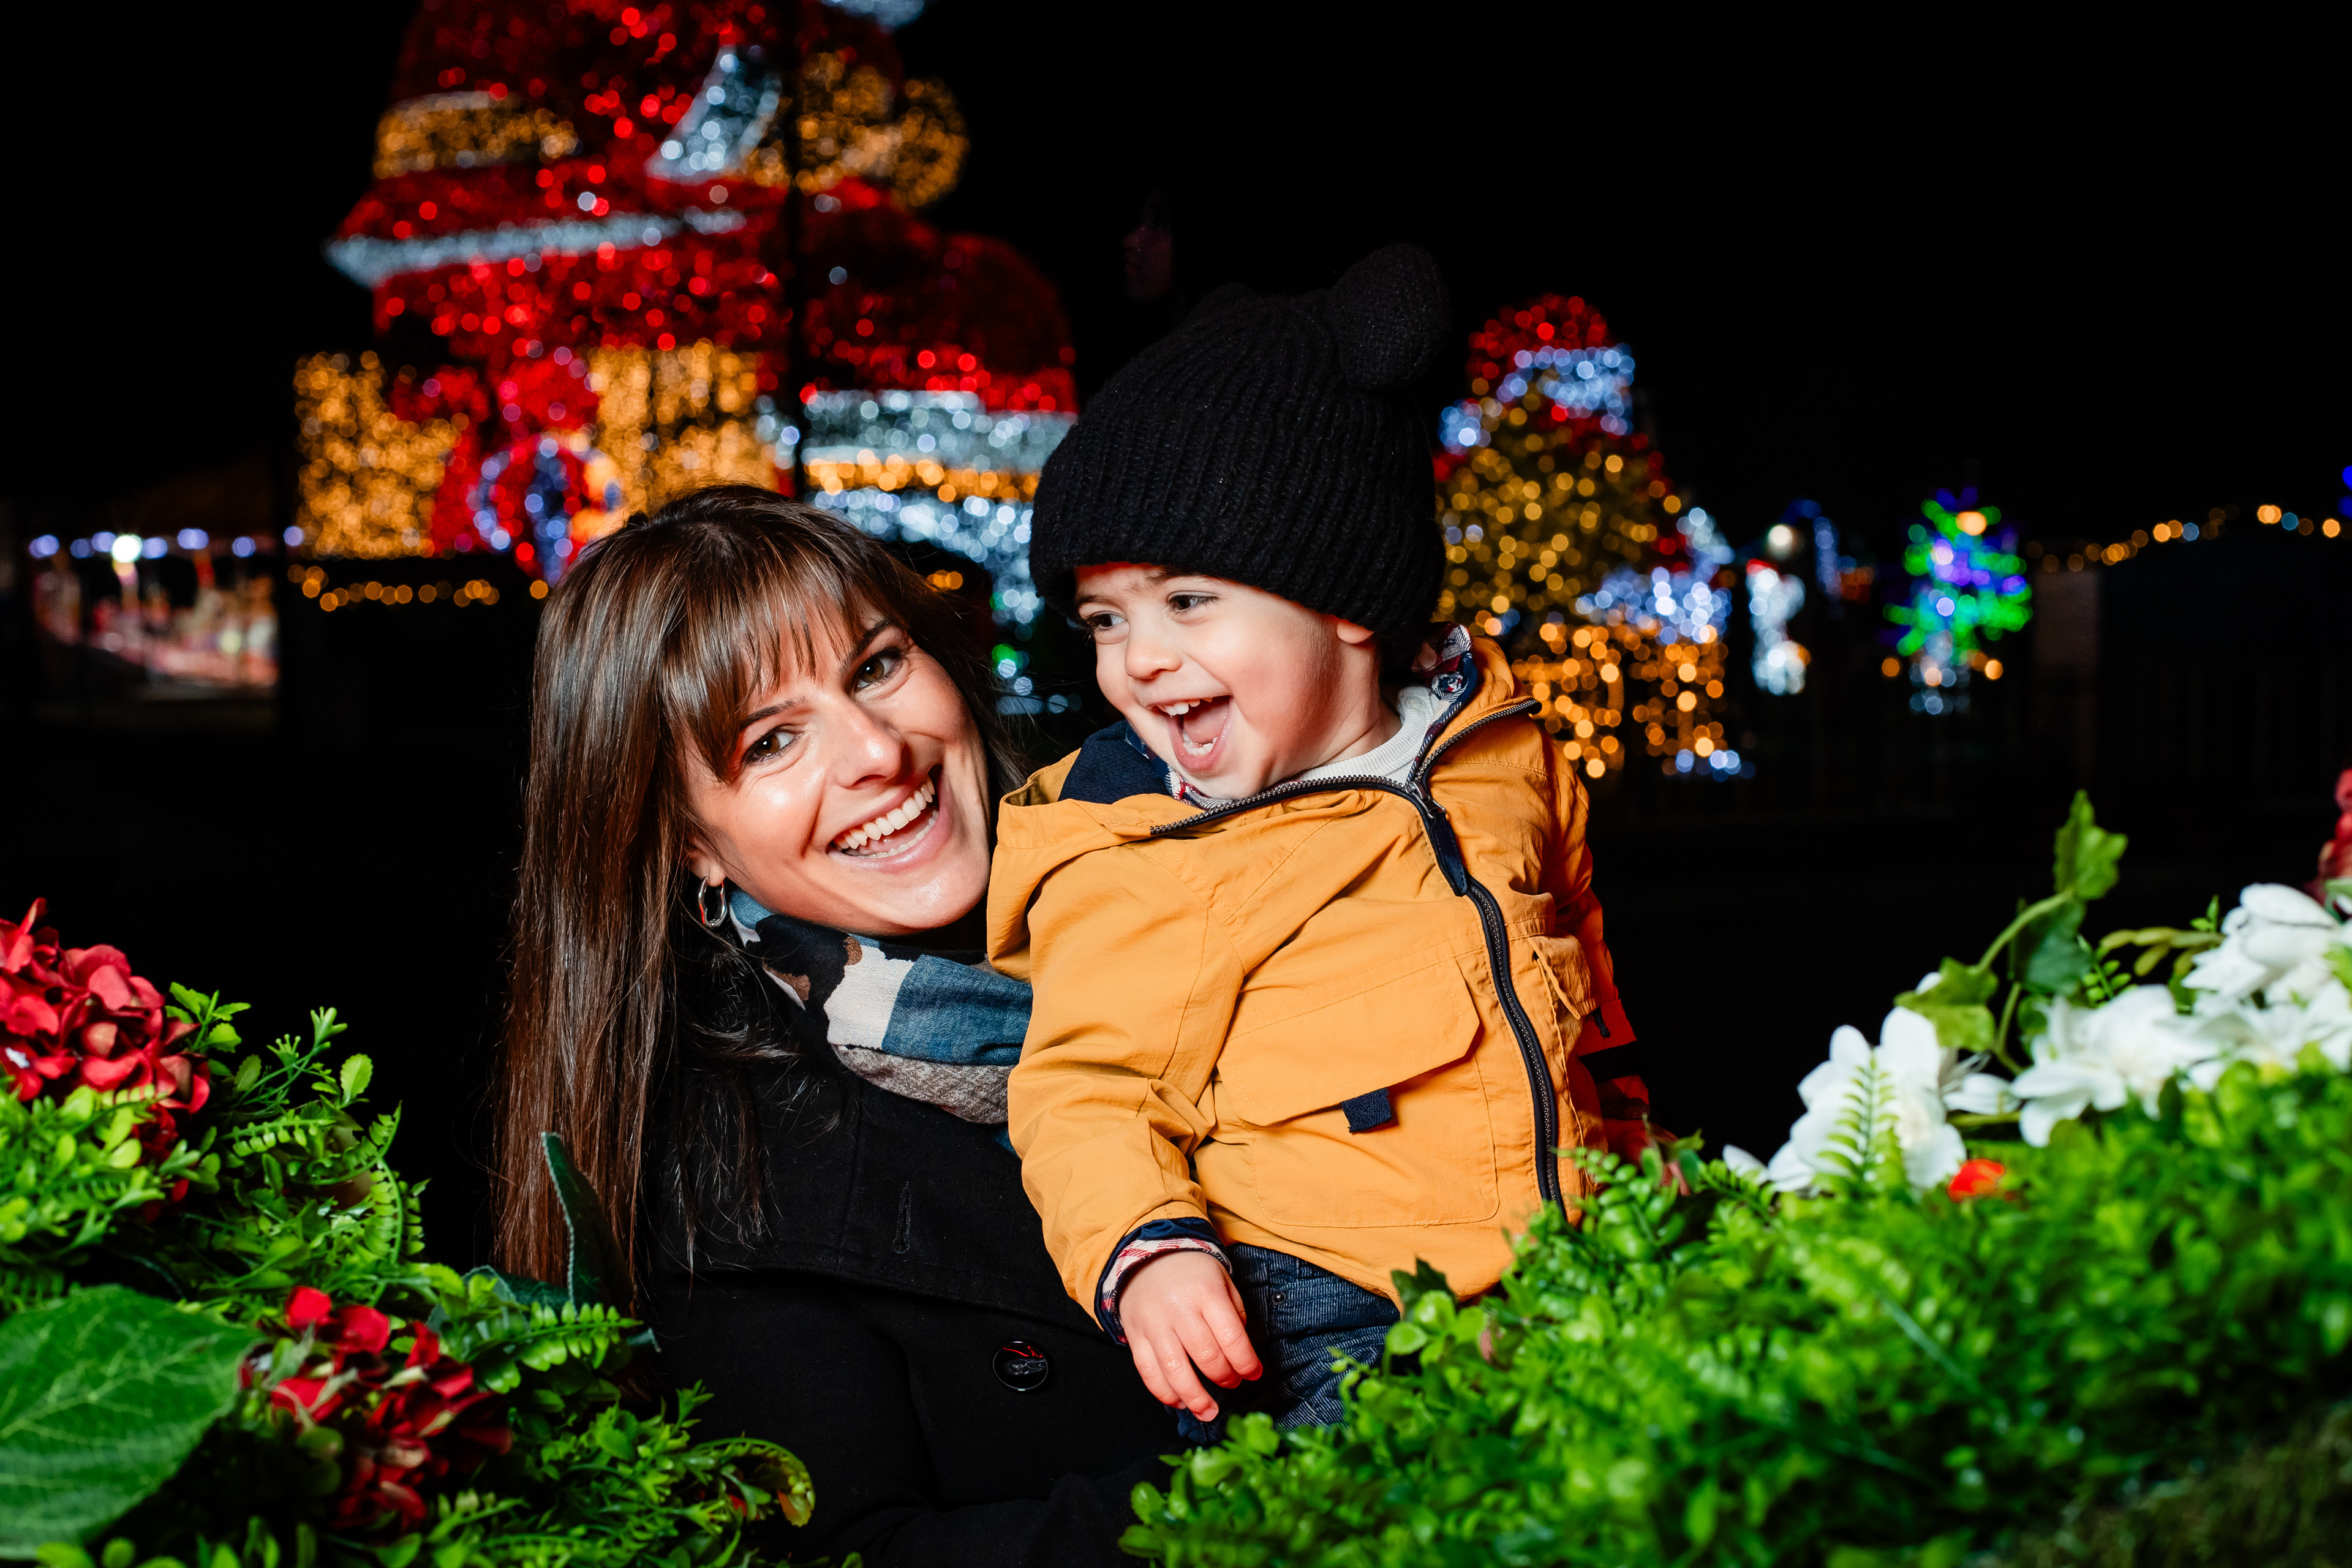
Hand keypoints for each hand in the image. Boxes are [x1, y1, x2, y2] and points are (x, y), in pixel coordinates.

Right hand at [1117, 1251, 1261, 1419]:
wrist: (1148, 1257)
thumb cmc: (1193, 1274)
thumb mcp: (1222, 1281)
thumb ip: (1234, 1314)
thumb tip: (1241, 1354)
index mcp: (1206, 1293)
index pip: (1231, 1337)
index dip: (1246, 1362)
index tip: (1254, 1374)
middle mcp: (1179, 1310)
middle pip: (1206, 1357)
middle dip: (1225, 1378)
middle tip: (1232, 1383)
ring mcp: (1154, 1324)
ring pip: (1175, 1371)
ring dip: (1196, 1398)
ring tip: (1209, 1411)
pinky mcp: (1135, 1336)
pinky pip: (1148, 1372)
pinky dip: (1165, 1393)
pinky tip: (1180, 1402)